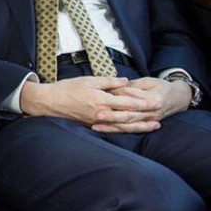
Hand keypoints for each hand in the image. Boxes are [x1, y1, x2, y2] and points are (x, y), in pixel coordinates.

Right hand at [20, 76, 162, 132]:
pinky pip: (114, 130)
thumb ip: (108, 81)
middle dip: (146, 116)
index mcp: (101, 100)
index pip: (128, 102)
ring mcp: (98, 122)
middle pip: (129, 117)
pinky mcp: (93, 126)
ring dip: (140, 126)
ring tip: (154, 126)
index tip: (156, 102)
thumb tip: (125, 82)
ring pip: (123, 126)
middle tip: (160, 115)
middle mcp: (102, 114)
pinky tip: (134, 130)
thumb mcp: (88, 80)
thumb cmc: (68, 88)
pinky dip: (126, 130)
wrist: (49, 102)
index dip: (144, 103)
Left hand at [98, 77, 190, 131]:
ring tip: (96, 125)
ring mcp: (149, 121)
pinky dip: (116, 130)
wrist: (178, 98)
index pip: (132, 98)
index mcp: (153, 99)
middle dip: (113, 116)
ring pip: (128, 125)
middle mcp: (152, 112)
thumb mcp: (148, 81)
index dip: (117, 96)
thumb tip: (117, 86)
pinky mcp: (145, 125)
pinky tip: (103, 130)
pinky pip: (129, 130)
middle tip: (98, 114)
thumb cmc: (161, 87)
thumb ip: (133, 85)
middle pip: (129, 114)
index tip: (103, 95)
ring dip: (112, 126)